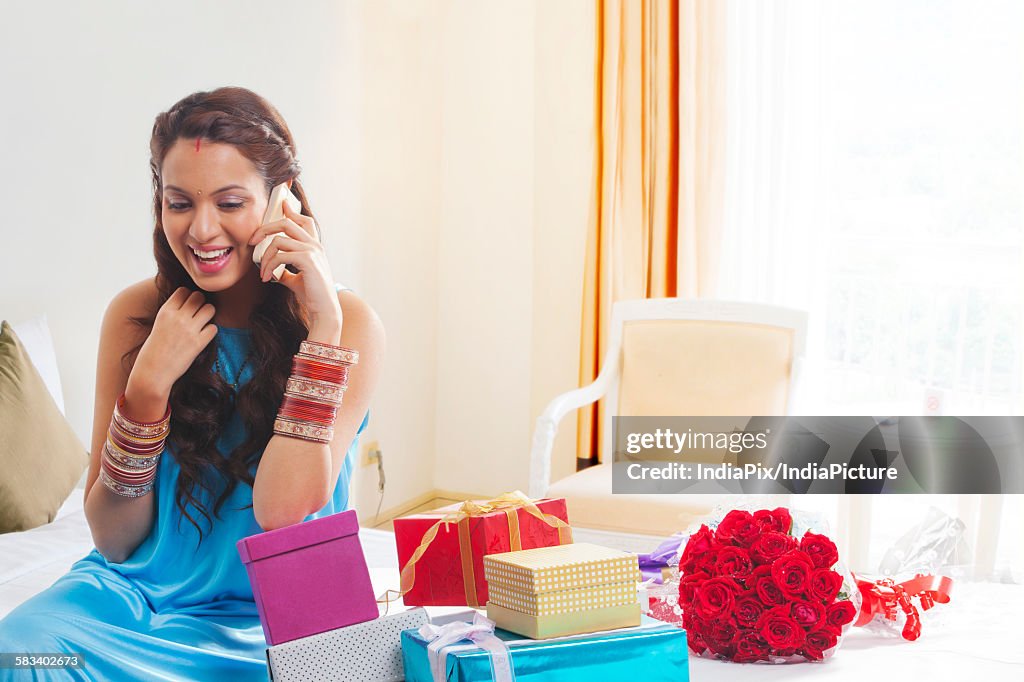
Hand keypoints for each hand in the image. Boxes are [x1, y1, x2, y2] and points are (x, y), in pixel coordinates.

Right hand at [129, 288, 217, 396]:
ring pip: (210, 309)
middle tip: (197, 315)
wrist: (153, 373)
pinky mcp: (198, 343)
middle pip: (199, 296)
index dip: (188, 297)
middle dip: (200, 303)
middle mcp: (177, 317)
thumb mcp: (159, 324)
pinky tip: (203, 337)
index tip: (187, 307)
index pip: (184, 291)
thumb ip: (173, 313)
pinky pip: (214, 328)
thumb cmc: (154, 350)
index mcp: (165, 311)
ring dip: (208, 315)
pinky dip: (210, 332)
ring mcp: (189, 330)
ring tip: (202, 324)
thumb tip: (190, 302)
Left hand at [247, 200, 342, 330]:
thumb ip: (286, 271)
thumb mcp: (296, 280)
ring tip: (262, 272)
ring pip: (279, 239)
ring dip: (265, 256)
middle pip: (287, 223)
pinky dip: (269, 266)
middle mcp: (315, 245)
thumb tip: (274, 271)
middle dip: (265, 228)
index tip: (282, 204)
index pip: (304, 220)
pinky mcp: (307, 260)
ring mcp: (312, 251)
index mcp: (315, 247)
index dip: (292, 211)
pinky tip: (267, 278)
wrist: (324, 310)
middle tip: (252, 240)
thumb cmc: (312, 296)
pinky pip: (280, 255)